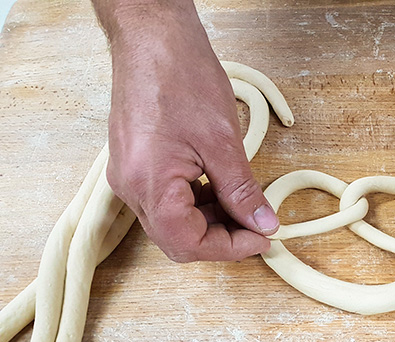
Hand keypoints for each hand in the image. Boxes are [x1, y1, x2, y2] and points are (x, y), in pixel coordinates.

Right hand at [104, 5, 277, 261]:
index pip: (189, 243)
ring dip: (210, 221)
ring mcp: (128, 176)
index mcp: (149, 185)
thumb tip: (262, 223)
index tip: (262, 239)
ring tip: (244, 206)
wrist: (152, 37)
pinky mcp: (134, 165)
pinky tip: (221, 190)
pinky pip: (166, 200)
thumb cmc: (181, 76)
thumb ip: (242, 190)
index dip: (230, 248)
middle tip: (256, 227)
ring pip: (172, 222)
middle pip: (177, 239)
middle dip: (221, 239)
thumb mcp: (222, 140)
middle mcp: (131, 187)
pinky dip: (196, 203)